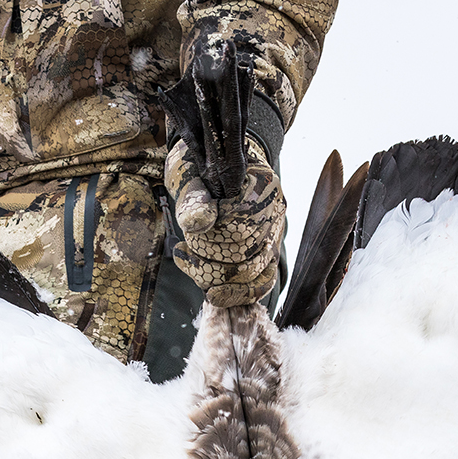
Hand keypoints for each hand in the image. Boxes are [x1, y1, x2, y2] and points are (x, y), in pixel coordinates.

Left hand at [165, 136, 285, 307]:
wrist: (211, 163)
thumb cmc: (199, 168)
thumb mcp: (189, 175)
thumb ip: (193, 199)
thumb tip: (197, 222)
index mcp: (262, 185)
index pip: (240, 224)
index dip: (210, 233)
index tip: (188, 230)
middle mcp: (274, 210)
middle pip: (244, 251)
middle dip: (207, 254)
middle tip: (183, 248)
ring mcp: (272, 234)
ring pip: (250, 271)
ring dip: (212, 272)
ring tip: (188, 260)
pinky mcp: (265, 253)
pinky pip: (261, 282)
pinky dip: (236, 293)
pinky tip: (213, 295)